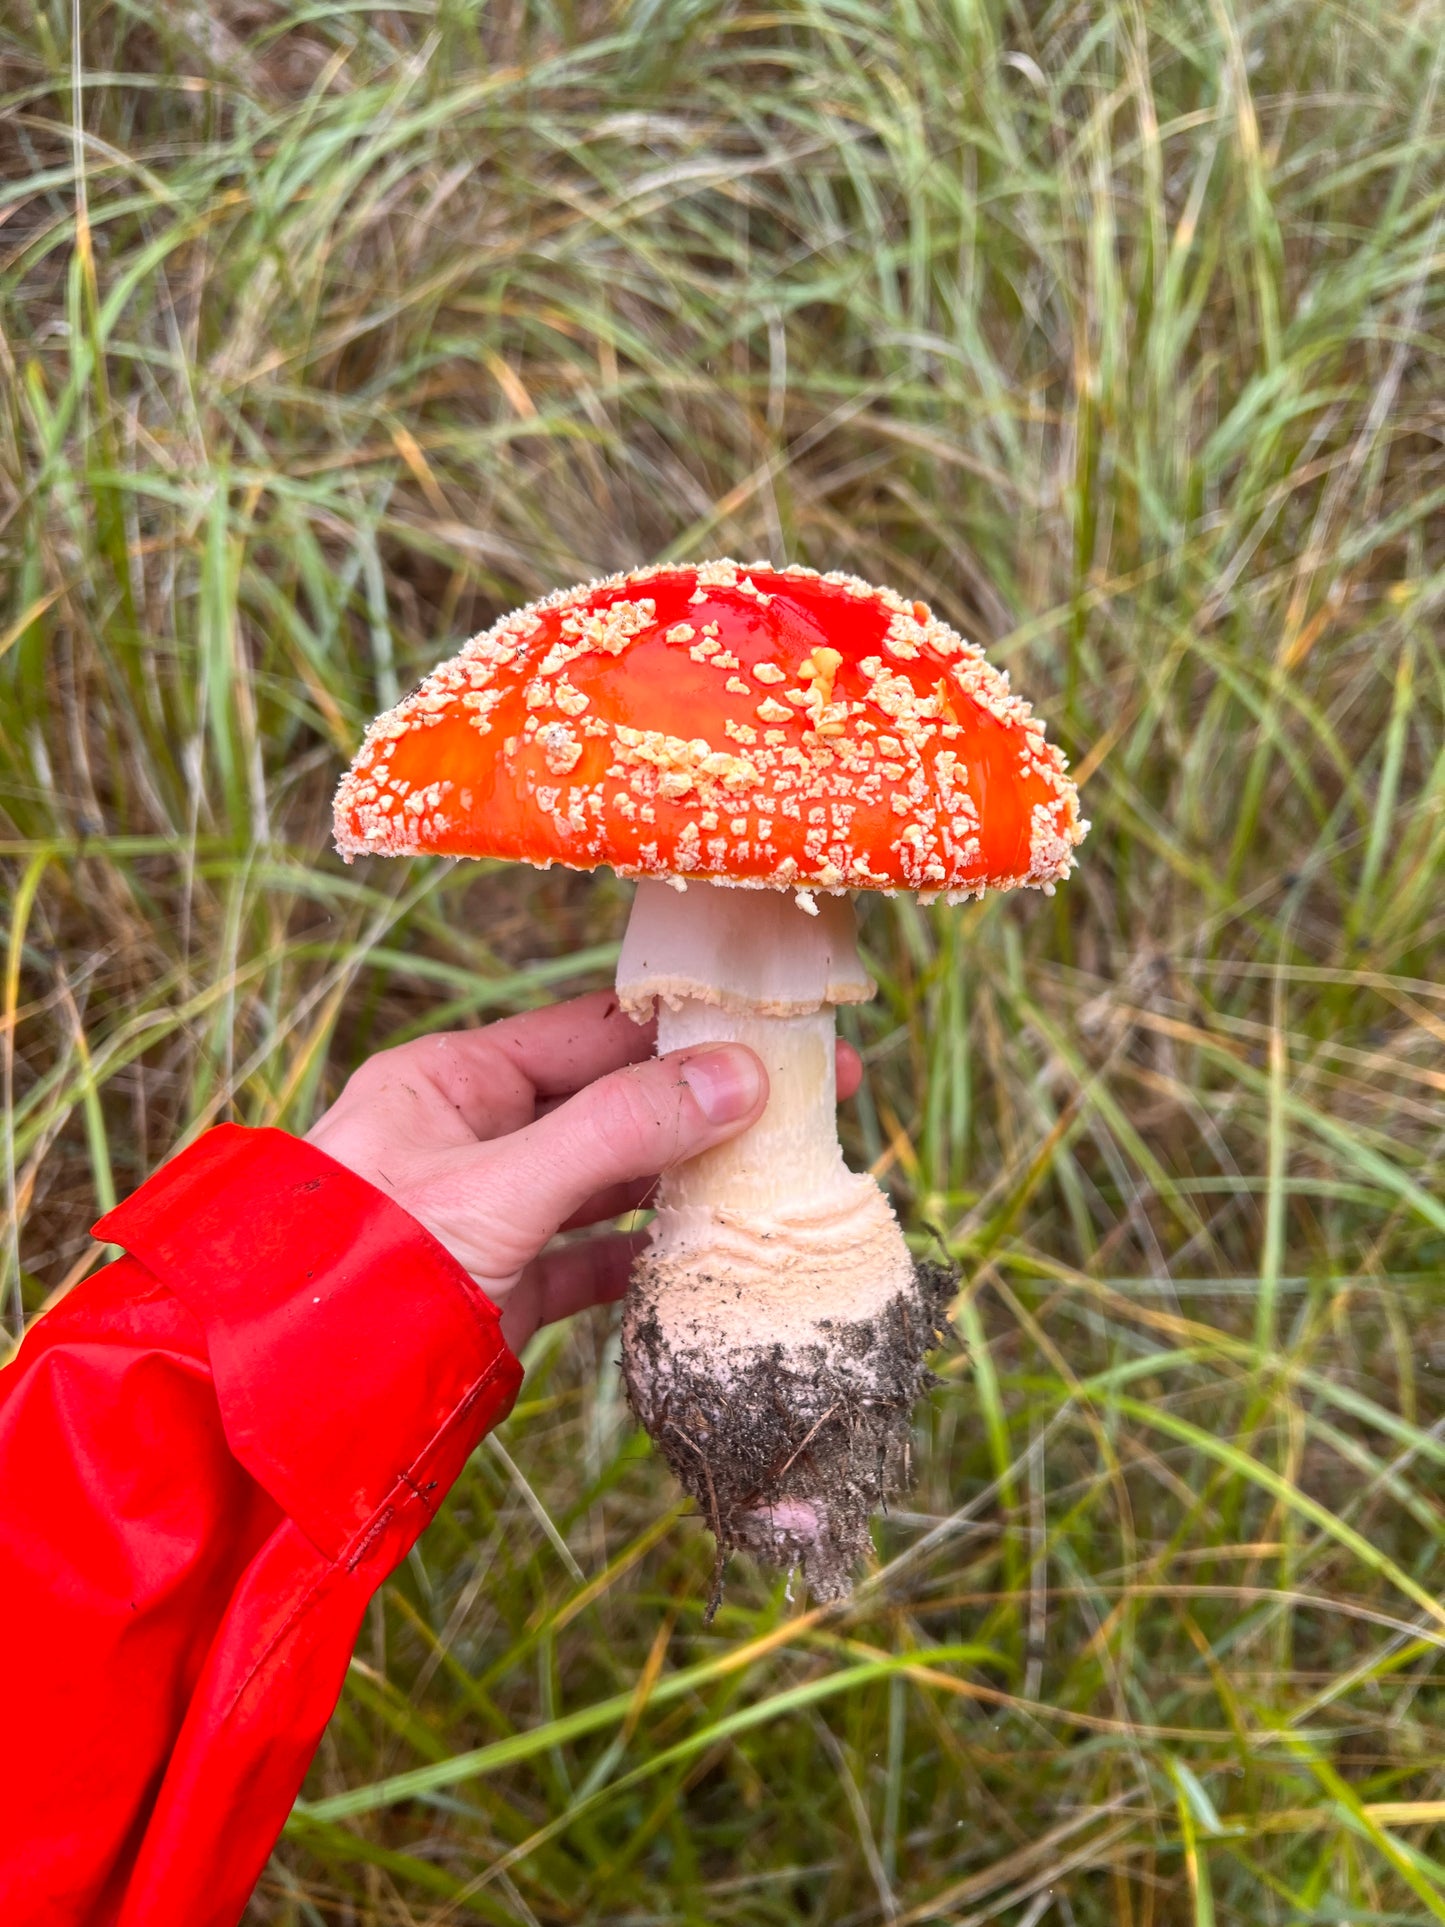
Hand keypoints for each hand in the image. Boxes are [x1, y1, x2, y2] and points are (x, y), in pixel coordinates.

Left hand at [306, 990, 862, 1353]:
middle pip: (614, 1103)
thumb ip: (619, 1131)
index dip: (688, 1028)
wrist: (286, 1404)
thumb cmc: (367, 1265)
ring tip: (781, 1176)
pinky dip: (648, 1258)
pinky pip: (594, 1259)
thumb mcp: (500, 1187)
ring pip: (612, 1181)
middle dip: (707, 1104)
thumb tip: (739, 1075)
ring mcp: (495, 1213)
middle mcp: (475, 1136)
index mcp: (453, 1081)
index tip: (779, 1030)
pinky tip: (711, 1255)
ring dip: (687, 1181)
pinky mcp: (507, 1286)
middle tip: (816, 1099)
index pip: (591, 1032)